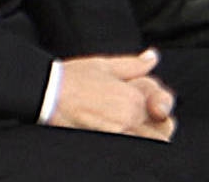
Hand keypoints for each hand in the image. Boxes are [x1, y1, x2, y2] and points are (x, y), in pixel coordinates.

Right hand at [49, 51, 175, 141]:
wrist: (44, 93)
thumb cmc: (71, 78)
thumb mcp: (105, 64)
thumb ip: (134, 65)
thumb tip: (152, 57)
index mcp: (134, 97)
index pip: (164, 110)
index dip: (161, 112)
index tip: (153, 111)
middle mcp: (129, 117)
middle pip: (161, 134)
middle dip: (157, 130)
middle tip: (143, 125)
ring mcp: (116, 133)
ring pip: (146, 145)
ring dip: (143, 139)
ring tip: (127, 131)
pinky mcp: (101, 145)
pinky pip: (126, 150)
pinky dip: (127, 146)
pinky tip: (114, 137)